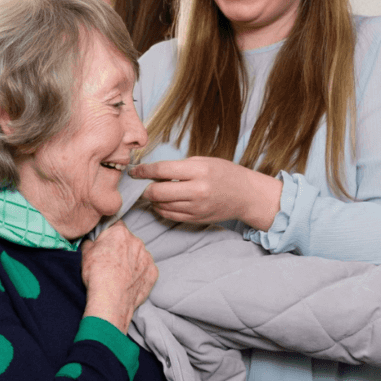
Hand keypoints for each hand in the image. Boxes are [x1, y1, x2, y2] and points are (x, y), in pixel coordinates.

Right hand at [80, 221, 157, 332]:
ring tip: (121, 275)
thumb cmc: (96, 275)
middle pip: (130, 241)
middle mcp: (137, 242)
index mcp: (120, 233)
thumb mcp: (85, 254)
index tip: (106, 246)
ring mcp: (147, 257)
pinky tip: (129, 283)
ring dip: (132, 261)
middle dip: (123, 249)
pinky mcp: (153, 273)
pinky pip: (146, 270)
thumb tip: (91, 243)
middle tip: (112, 263)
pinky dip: (140, 274)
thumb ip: (90, 243)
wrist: (110, 299)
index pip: (116, 227)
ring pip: (139, 255)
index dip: (110, 237)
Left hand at [129, 157, 282, 229]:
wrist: (246, 195)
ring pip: (161, 206)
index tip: (134, 171)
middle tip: (141, 184)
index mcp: (198, 170)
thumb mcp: (203, 161)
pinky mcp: (196, 219)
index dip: (143, 171)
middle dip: (145, 188)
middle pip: (157, 192)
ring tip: (152, 192)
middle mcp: (197, 190)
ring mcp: (196, 208)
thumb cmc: (224, 173)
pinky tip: (161, 202)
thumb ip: (179, 167)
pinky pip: (169, 215)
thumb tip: (152, 172)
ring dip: (152, 200)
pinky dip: (161, 209)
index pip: (161, 170)